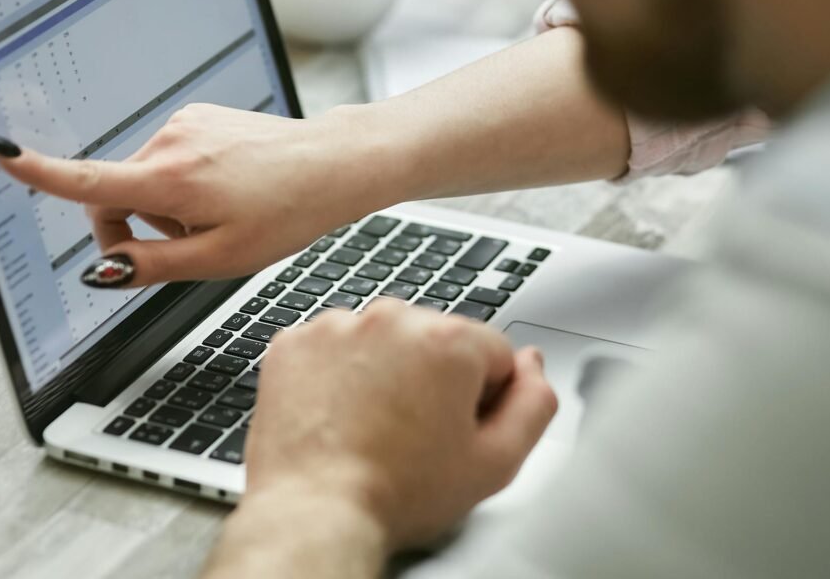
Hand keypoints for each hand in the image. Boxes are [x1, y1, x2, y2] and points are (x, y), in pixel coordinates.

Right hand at [0, 103, 395, 284]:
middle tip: (191, 244)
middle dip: (138, 228)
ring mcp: (185, 123)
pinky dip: (183, 182)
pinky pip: (168, 159)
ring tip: (222, 213)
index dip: (39, 173)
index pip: (88, 182)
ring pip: (144, 180)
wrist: (331, 165)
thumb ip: (153, 266)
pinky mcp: (198, 116)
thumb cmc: (286, 212)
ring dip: (167, 206)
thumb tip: (102, 269)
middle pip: (115, 196)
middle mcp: (169, 142)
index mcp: (170, 179)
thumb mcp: (221, 258)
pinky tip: (227, 189)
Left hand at [245, 300, 557, 549]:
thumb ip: (534, 404)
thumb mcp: (495, 462)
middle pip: (434, 339)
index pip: (491, 351)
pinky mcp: (295, 341)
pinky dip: (336, 372)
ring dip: (383, 370)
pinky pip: (332, 347)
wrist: (314, 511)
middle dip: (431, 377)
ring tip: (372, 425)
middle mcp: (392, 318)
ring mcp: (336, 326)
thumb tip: (532, 366)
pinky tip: (339, 413)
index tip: (455, 426)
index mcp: (448, 340)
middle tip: (413, 433)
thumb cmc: (397, 492)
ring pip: (382, 339)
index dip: (481, 397)